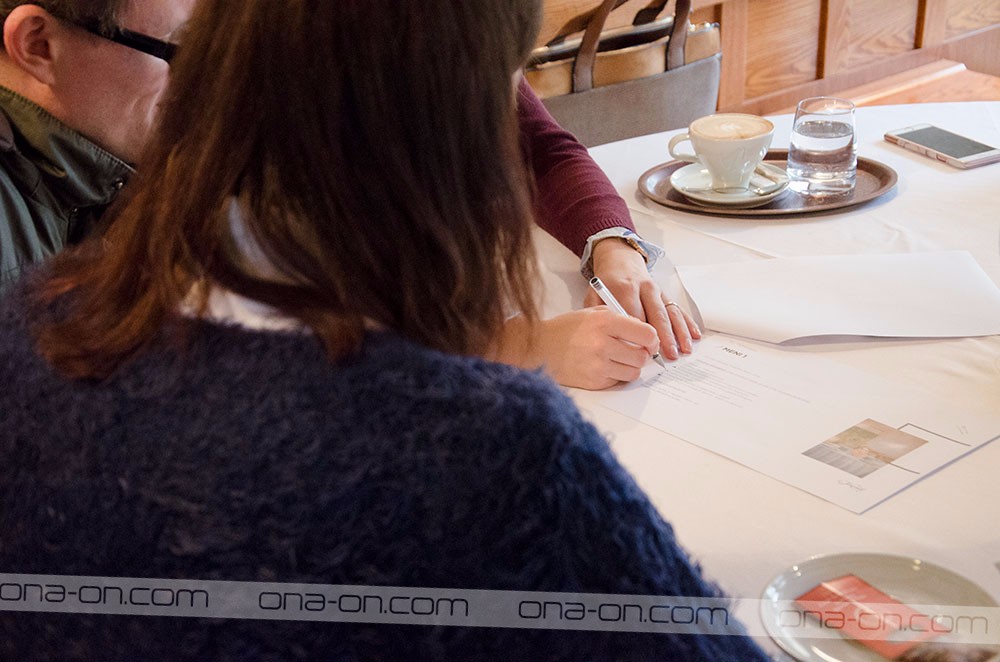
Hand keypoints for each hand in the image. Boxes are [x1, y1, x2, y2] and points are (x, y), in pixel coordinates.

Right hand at [494, 308, 659, 390]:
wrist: (538, 347)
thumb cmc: (566, 329)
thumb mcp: (592, 313)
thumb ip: (620, 319)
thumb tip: (646, 334)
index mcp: (605, 321)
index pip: (646, 334)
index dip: (652, 340)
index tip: (650, 342)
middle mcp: (602, 343)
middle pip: (642, 356)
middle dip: (642, 355)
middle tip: (634, 352)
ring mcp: (598, 365)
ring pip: (634, 372)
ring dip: (630, 367)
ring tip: (618, 359)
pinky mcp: (593, 381)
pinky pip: (618, 381)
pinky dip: (616, 375)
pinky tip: (603, 366)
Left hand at [584, 237, 700, 359]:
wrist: (619, 261)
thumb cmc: (606, 284)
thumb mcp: (594, 295)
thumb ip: (599, 313)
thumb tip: (608, 337)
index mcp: (625, 288)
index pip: (635, 315)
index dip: (638, 335)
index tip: (641, 353)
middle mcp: (645, 288)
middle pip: (656, 314)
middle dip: (663, 337)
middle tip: (668, 355)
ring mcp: (658, 291)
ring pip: (671, 313)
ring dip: (679, 333)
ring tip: (684, 350)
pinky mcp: (665, 294)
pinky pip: (678, 310)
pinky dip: (688, 323)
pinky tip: (694, 336)